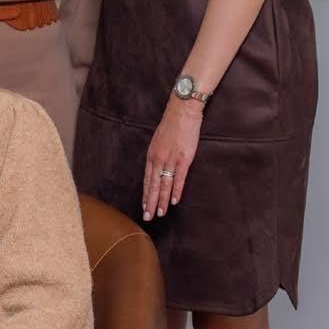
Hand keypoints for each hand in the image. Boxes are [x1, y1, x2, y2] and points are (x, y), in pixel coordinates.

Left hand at [142, 99, 202, 220]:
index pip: (147, 180)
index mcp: (151, 155)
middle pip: (153, 185)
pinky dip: (176, 191)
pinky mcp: (183, 158)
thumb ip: (158, 155)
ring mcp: (170, 159)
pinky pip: (178, 178)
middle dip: (150, 203)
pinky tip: (174, 201)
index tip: (144, 207)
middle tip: (148, 217)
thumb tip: (158, 168)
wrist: (182, 111)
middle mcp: (158, 159)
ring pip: (164, 185)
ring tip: (160, 213)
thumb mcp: (159, 141)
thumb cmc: (172, 125)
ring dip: (162, 201)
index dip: (146, 195)